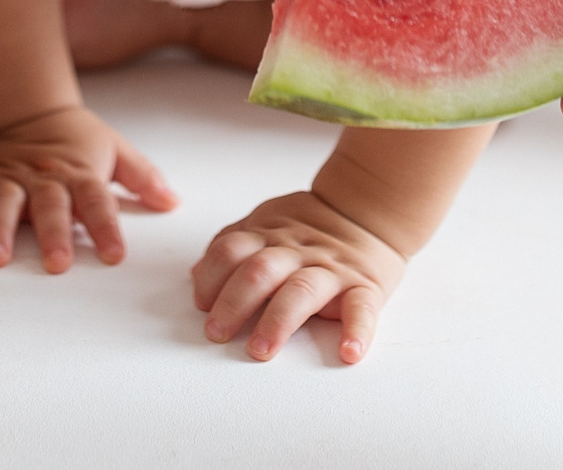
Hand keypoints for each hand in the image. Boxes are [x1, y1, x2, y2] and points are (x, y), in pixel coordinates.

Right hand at [0, 103, 175, 271]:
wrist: (31, 107)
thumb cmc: (77, 139)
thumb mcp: (115, 149)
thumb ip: (142, 177)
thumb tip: (173, 202)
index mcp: (78, 173)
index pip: (97, 201)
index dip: (106, 227)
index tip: (114, 256)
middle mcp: (44, 177)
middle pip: (50, 206)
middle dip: (53, 234)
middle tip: (57, 264)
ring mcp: (9, 176)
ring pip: (3, 202)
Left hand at [192, 190, 404, 363]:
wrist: (367, 210)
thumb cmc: (309, 227)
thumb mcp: (266, 223)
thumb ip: (232, 245)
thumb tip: (196, 276)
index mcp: (268, 237)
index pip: (230, 250)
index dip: (211, 277)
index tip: (201, 305)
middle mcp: (296, 252)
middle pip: (258, 271)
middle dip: (234, 303)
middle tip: (216, 333)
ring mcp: (330, 269)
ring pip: (300, 291)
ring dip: (277, 321)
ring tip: (260, 350)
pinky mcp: (364, 286)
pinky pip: (362, 307)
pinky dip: (357, 330)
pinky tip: (349, 352)